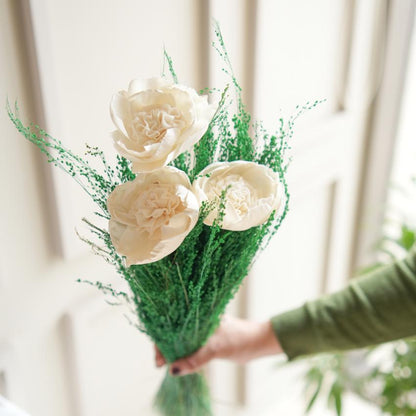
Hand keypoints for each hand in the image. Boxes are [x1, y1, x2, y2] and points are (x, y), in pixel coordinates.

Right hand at [154, 315, 282, 375]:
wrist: (258, 343)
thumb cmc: (240, 339)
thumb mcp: (216, 348)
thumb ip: (196, 359)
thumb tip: (174, 370)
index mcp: (198, 314)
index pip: (172, 322)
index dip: (162, 337)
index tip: (159, 355)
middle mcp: (197, 320)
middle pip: (174, 331)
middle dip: (164, 346)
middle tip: (160, 363)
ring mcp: (201, 330)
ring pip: (181, 339)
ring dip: (173, 351)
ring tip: (166, 364)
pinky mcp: (206, 340)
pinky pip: (189, 346)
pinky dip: (182, 355)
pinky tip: (177, 363)